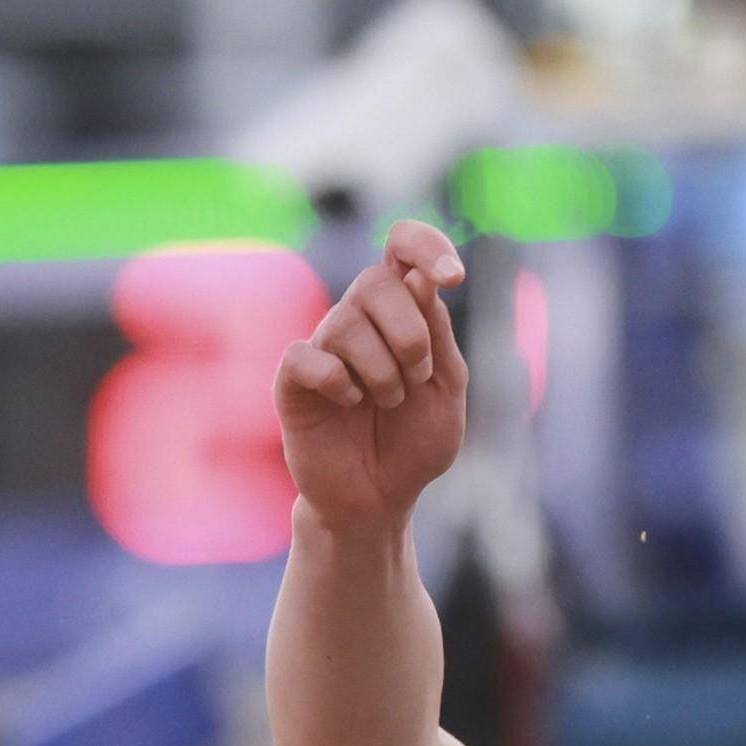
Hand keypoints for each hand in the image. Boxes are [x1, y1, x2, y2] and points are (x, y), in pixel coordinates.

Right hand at [276, 219, 468, 535]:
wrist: (378, 500)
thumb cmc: (413, 444)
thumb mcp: (447, 389)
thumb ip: (439, 335)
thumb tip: (422, 280)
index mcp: (402, 310)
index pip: (403, 245)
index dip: (427, 245)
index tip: (452, 278)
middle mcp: (359, 318)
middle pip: (376, 281)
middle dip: (410, 336)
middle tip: (415, 380)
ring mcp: (324, 347)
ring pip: (347, 323)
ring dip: (382, 372)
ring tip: (386, 403)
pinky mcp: (293, 380)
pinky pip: (309, 357)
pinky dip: (340, 383)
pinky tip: (349, 405)